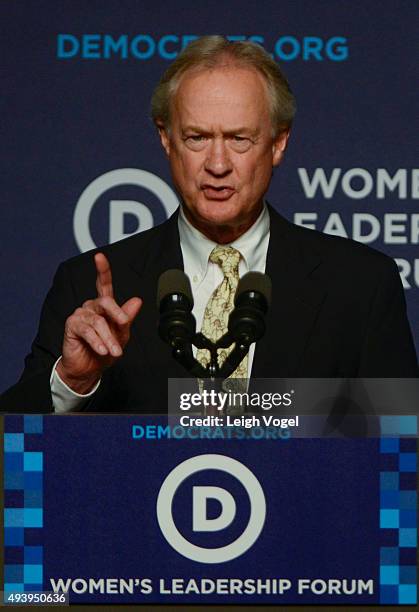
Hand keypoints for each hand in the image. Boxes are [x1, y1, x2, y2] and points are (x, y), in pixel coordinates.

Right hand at [56, 253, 141, 393]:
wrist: (89, 369)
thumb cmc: (105, 350)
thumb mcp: (122, 334)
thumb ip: (127, 318)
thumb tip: (137, 301)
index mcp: (104, 306)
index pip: (104, 284)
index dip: (102, 270)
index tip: (99, 257)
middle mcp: (91, 307)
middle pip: (105, 301)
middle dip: (118, 315)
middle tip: (124, 326)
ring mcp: (80, 315)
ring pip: (98, 321)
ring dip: (109, 338)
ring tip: (114, 351)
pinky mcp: (72, 326)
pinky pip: (87, 330)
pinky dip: (97, 341)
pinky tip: (101, 350)